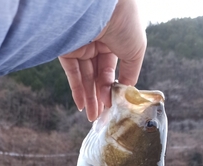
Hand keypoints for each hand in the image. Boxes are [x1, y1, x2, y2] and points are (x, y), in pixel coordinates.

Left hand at [58, 0, 145, 120]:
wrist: (103, 5)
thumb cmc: (124, 22)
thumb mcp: (135, 50)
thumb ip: (131, 72)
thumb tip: (126, 92)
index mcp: (115, 40)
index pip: (111, 69)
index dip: (113, 89)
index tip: (113, 106)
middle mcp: (97, 43)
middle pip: (97, 77)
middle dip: (100, 98)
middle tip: (101, 118)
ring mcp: (81, 46)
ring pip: (85, 78)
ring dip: (89, 99)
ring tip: (93, 118)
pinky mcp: (67, 49)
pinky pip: (72, 73)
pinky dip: (77, 90)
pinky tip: (82, 106)